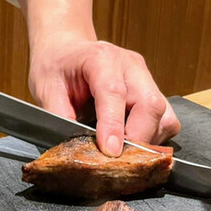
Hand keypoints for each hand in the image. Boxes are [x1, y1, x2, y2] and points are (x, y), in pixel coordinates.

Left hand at [15, 0, 179, 156]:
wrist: (66, 49)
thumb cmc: (56, 66)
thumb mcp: (45, 89)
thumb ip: (59, 116)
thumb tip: (74, 147)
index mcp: (100, 58)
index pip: (114, 93)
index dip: (114, 125)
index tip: (110, 152)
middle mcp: (130, 66)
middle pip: (150, 105)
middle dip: (137, 139)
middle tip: (117, 161)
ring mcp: (145, 78)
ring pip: (164, 115)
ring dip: (147, 141)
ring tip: (123, 154)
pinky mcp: (152, 91)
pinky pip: (165, 120)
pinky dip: (153, 138)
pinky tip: (131, 144)